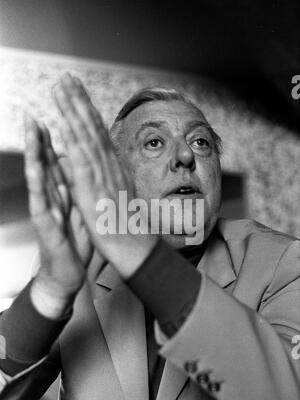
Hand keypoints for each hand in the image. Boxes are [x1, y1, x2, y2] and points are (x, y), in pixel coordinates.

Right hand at [24, 116, 93, 317]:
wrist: (68, 272)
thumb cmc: (73, 241)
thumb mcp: (77, 209)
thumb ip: (74, 188)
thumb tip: (75, 169)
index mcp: (60, 191)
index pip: (57, 159)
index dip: (55, 136)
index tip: (54, 116)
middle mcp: (50, 196)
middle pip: (44, 162)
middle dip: (39, 135)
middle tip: (33, 110)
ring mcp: (46, 209)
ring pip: (38, 175)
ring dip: (34, 150)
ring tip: (31, 128)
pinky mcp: (45, 225)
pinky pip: (41, 201)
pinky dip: (38, 182)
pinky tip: (35, 167)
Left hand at [53, 74, 156, 278]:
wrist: (136, 246)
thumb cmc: (128, 227)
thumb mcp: (120, 197)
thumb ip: (111, 179)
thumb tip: (104, 169)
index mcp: (113, 168)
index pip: (98, 134)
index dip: (86, 111)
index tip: (78, 93)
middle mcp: (109, 165)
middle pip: (92, 127)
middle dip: (78, 100)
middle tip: (67, 78)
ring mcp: (101, 174)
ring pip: (85, 135)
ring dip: (72, 109)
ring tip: (61, 87)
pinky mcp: (92, 187)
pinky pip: (81, 157)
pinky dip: (72, 136)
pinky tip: (62, 119)